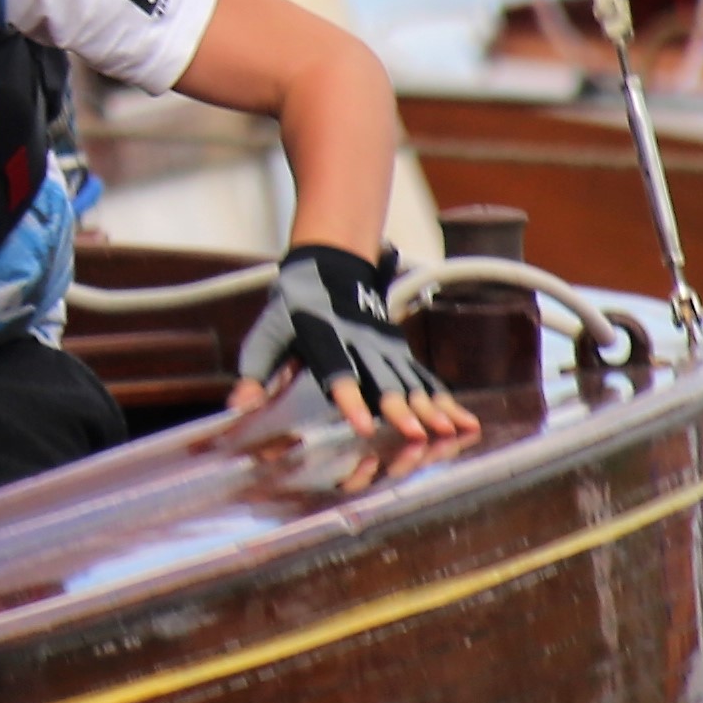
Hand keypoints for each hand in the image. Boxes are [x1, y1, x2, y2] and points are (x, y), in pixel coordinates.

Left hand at [237, 244, 478, 452]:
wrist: (329, 266)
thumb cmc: (293, 305)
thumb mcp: (268, 332)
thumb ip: (257, 369)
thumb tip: (238, 406)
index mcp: (326, 338)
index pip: (337, 373)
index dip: (350, 400)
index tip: (363, 427)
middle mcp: (362, 344)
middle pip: (384, 380)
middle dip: (401, 410)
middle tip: (417, 435)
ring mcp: (385, 348)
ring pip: (412, 381)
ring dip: (431, 409)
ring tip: (450, 433)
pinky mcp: (399, 352)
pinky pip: (426, 379)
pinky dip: (446, 402)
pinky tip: (464, 424)